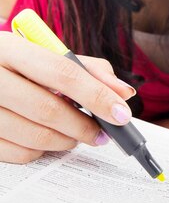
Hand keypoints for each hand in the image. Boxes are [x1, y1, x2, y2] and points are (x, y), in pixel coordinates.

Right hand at [0, 31, 136, 163]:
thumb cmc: (16, 65)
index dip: (97, 95)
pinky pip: (20, 154)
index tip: (121, 113)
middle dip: (84, 126)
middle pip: (49, 109)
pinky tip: (49, 139)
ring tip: (77, 135)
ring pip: (36, 138)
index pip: (63, 73)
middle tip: (103, 133)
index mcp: (9, 48)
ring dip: (67, 141)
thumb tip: (123, 92)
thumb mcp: (45, 55)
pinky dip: (42, 151)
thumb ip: (88, 69)